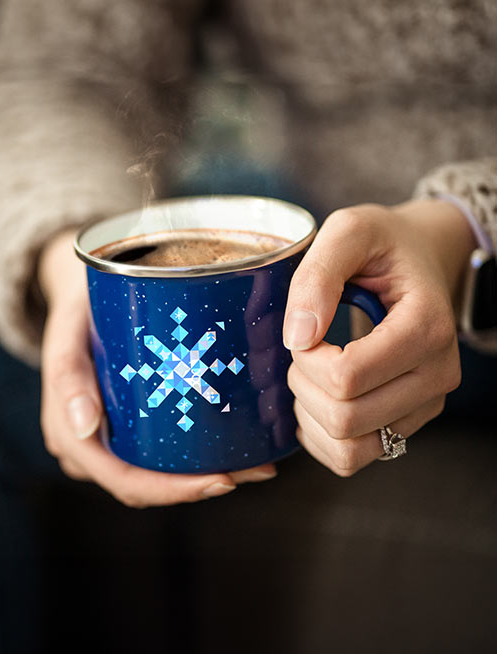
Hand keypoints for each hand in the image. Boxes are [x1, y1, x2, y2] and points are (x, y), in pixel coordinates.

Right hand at [38, 230, 276, 506]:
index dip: (174, 491)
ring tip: (260, 461)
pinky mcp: (136, 423)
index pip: (127, 481)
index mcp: (73, 437)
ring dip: (213, 471)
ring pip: (164, 472)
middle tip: (258, 470)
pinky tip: (241, 440)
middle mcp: (96, 447)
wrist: (87, 296)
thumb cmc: (79, 312)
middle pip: (154, 484)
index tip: (223, 480)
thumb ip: (67, 375)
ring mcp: (116, 438)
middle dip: (206, 485)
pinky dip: (203, 451)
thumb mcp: (68, 334)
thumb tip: (84, 427)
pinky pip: (168, 448)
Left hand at [283, 199, 476, 475]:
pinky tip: (317, 397)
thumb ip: (318, 275)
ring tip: (313, 373)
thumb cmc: (384, 245)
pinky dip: (321, 435)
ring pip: (350, 450)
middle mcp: (436, 376)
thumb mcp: (348, 231)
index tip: (305, 329)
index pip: (348, 377)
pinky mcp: (406, 423)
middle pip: (347, 419)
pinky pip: (352, 458)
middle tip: (306, 349)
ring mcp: (424, 406)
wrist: (419, 260)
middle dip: (305, 386)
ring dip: (312, 415)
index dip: (306, 359)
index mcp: (426, 328)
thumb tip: (298, 337)